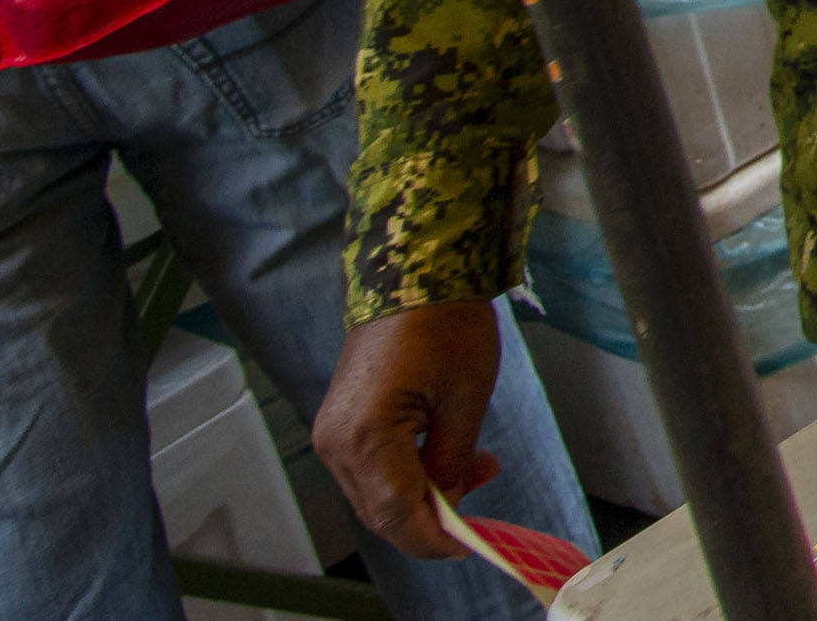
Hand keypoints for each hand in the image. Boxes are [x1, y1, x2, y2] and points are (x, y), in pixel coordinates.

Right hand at [317, 304, 510, 556]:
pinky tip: (445, 455)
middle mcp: (336, 442)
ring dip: (423, 493)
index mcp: (365, 437)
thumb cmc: (444, 324)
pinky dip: (407, 474)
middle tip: (484, 487)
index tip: (470, 544)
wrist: (412, 272)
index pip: (397, 515)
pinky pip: (370, 469)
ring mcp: (331, 433)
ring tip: (477, 465)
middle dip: (434, 515)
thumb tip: (451, 505)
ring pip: (375, 494)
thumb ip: (453, 461)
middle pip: (381, 511)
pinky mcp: (339, 423)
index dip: (434, 538)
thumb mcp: (465, 398)